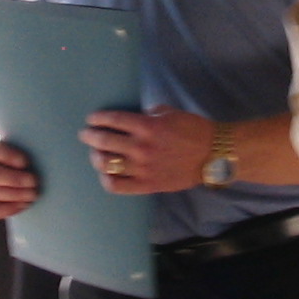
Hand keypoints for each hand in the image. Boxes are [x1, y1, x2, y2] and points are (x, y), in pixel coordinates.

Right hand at [0, 131, 40, 219]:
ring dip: (17, 194)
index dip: (9, 157)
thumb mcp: (14, 140)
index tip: (26, 162)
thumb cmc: (15, 150)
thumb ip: (19, 140)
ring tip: (34, 193)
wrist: (10, 166)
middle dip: (16, 179)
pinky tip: (25, 204)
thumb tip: (37, 144)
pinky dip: (10, 208)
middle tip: (34, 180)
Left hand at [82, 108, 214, 194]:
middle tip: (86, 135)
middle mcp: (142, 148)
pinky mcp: (147, 185)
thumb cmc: (193, 130)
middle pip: (104, 141)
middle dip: (90, 136)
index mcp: (148, 127)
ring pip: (107, 164)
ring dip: (96, 157)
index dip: (97, 119)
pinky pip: (117, 185)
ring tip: (96, 153)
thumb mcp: (169, 113)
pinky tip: (106, 173)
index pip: (113, 120)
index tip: (91, 119)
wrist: (213, 155)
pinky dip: (107, 179)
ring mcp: (143, 168)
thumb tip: (129, 120)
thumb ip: (146, 115)